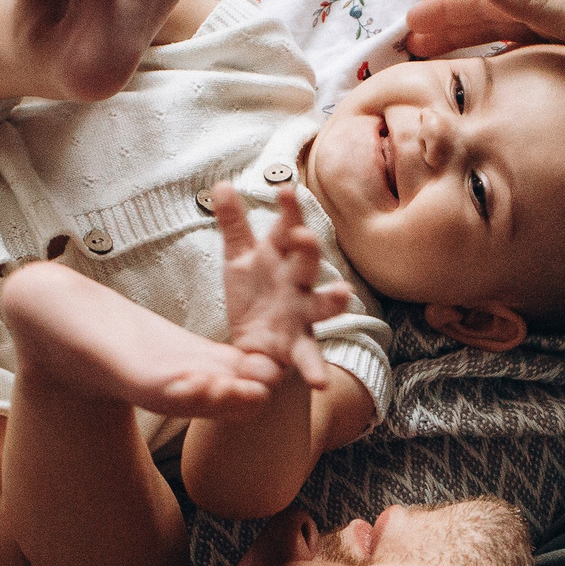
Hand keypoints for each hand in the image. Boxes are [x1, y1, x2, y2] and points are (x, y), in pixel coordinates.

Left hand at [211, 182, 349, 390]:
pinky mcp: (298, 347)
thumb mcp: (240, 257)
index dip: (288, 210)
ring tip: (343, 295)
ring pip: (321, 306)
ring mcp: (303, 316)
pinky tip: (319, 382)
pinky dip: (315, 369)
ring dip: (332, 300)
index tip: (284, 189)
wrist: (259, 343)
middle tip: (304, 236)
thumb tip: (221, 183)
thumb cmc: (256, 292)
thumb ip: (234, 223)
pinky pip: (309, 357)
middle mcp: (299, 284)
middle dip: (308, 250)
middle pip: (307, 263)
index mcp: (284, 259)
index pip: (287, 228)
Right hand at [409, 0, 564, 131]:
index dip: (442, 12)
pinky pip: (538, 53)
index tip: (402, 30)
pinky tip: (510, 79)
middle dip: (451, 24)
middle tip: (407, 46)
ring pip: (515, 32)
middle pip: (495, 11)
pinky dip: (510, 59)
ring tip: (444, 58)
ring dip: (476, 41)